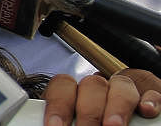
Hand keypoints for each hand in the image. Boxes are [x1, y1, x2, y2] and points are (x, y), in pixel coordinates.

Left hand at [43, 70, 160, 125]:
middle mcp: (101, 88)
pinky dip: (150, 100)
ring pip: (121, 85)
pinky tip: (145, 111)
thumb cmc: (94, 121)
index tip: (56, 125)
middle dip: (88, 111)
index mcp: (77, 93)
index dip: (58, 104)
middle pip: (92, 85)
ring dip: (117, 105)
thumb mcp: (78, 121)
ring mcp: (127, 90)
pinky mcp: (151, 94)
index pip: (64, 85)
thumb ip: (71, 121)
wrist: (118, 118)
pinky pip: (152, 92)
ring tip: (113, 125)